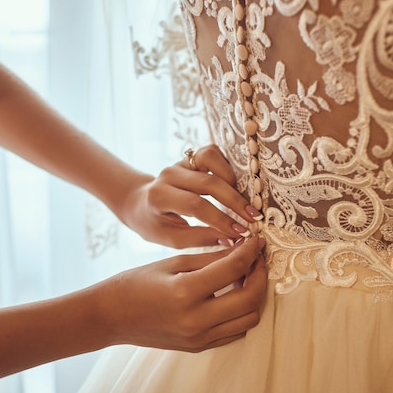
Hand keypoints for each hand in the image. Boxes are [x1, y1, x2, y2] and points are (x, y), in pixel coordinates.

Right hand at [96, 236, 266, 351]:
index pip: (233, 269)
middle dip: (260, 275)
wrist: (111, 316)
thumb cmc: (136, 283)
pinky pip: (235, 332)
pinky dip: (241, 313)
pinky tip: (232, 296)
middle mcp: (195, 319)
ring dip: (254, 296)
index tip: (256, 241)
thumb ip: (210, 258)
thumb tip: (241, 249)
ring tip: (244, 277)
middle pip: (250, 299)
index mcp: (185, 291)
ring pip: (249, 319)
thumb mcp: (172, 262)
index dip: (250, 252)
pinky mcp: (198, 347)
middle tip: (256, 259)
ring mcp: (198, 337)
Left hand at [120, 144, 262, 248]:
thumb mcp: (172, 238)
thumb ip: (201, 238)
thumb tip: (234, 240)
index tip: (241, 233)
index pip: (196, 206)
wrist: (139, 202)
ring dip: (231, 179)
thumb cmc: (156, 224)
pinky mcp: (191, 156)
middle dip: (235, 202)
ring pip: (211, 158)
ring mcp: (180, 161)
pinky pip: (213, 153)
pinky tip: (235, 186)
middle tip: (253, 218)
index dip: (222, 219)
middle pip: (208, 183)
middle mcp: (169, 174)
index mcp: (160, 196)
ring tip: (243, 201)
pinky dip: (226, 166)